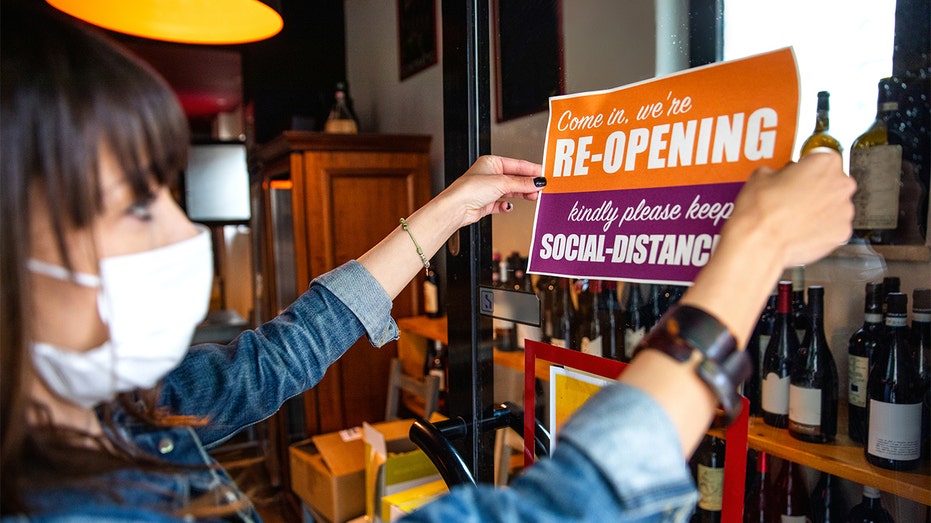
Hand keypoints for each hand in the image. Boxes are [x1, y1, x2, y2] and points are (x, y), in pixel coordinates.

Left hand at [437, 155, 543, 228]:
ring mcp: (487, 190)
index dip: (532, 170)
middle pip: (515, 179)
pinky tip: (509, 207)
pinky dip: (506, 206)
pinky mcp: (485, 203)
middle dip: (528, 184)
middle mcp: (489, 175)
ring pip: (510, 191)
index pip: (517, 165)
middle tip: (541, 188)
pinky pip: (501, 204)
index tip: (544, 174)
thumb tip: (537, 181)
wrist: (457, 208)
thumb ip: (522, 183)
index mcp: (491, 162)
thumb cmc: (470, 189)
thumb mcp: (502, 183)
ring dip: (521, 194)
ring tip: (532, 197)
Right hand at [723, 150, 854, 267]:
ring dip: (820, 208)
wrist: (760, 242)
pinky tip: (801, 229)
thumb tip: (779, 177)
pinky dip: (821, 228)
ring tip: (795, 216)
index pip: (822, 156)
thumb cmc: (761, 211)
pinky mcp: (841, 233)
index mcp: (825, 163)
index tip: (799, 172)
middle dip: (816, 188)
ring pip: (834, 205)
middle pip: (833, 181)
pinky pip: (833, 227)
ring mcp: (844, 211)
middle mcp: (841, 184)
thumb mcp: (761, 175)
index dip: (807, 166)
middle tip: (793, 196)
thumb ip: (780, 171)